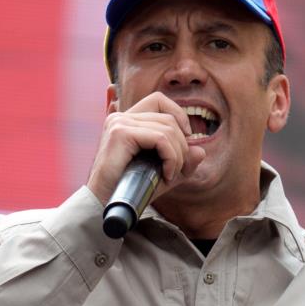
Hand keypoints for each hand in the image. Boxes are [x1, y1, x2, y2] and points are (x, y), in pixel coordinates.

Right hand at [86, 92, 205, 204]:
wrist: (103, 205)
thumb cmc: (129, 191)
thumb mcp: (162, 174)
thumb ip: (182, 162)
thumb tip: (201, 150)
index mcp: (126, 120)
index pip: (159, 100)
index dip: (178, 114)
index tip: (187, 138)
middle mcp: (121, 117)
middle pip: (168, 117)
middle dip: (182, 145)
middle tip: (179, 169)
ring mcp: (119, 123)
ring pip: (167, 129)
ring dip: (178, 155)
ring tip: (172, 174)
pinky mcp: (120, 134)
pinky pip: (161, 139)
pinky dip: (171, 157)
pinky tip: (167, 174)